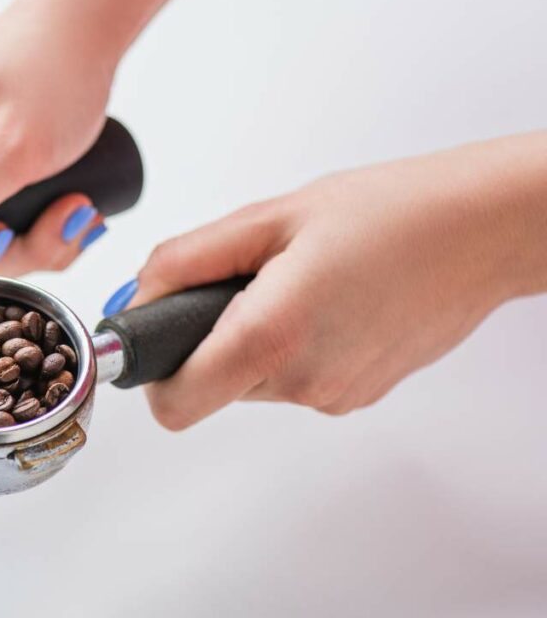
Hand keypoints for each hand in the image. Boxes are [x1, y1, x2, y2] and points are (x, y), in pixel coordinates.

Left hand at [103, 133, 546, 428]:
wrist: (481, 230)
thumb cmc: (389, 213)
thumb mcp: (269, 218)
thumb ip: (187, 259)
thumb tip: (136, 295)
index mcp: (272, 337)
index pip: (176, 404)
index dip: (154, 371)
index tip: (158, 332)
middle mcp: (303, 383)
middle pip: (210, 388)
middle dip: (206, 338)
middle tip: (241, 280)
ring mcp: (335, 397)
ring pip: (251, 382)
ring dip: (250, 338)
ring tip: (293, 281)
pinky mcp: (358, 395)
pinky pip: (293, 379)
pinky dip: (289, 346)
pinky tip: (324, 300)